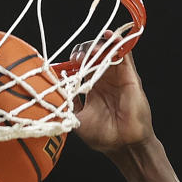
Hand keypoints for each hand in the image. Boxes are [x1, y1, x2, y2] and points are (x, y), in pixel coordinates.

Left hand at [73, 38, 152, 153]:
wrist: (123, 144)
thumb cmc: (102, 136)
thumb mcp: (77, 120)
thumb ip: (66, 106)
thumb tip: (52, 95)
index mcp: (92, 88)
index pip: (81, 66)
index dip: (73, 61)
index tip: (66, 65)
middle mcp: (104, 79)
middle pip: (93, 54)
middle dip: (83, 52)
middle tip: (77, 59)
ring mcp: (117, 76)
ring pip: (106, 51)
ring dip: (96, 46)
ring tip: (89, 52)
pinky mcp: (129, 75)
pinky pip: (124, 52)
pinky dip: (116, 42)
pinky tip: (108, 37)